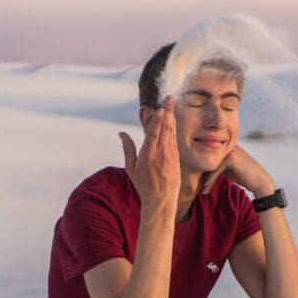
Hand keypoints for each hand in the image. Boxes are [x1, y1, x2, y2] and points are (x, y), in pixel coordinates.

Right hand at [119, 96, 179, 210]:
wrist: (161, 200)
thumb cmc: (143, 185)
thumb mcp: (131, 168)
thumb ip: (128, 148)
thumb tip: (121, 133)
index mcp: (147, 156)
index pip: (154, 134)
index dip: (158, 120)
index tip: (161, 109)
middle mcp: (160, 154)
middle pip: (165, 129)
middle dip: (168, 112)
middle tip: (169, 97)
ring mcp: (170, 155)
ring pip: (172, 132)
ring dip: (172, 116)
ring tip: (171, 103)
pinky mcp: (176, 158)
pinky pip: (175, 139)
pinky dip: (174, 127)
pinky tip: (173, 119)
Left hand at [200, 144, 274, 196]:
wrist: (259, 181)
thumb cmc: (243, 175)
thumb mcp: (226, 168)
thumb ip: (216, 164)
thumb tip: (200, 168)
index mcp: (226, 146)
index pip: (208, 155)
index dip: (201, 167)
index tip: (195, 180)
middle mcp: (227, 146)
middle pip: (207, 159)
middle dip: (200, 173)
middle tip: (195, 186)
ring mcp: (229, 151)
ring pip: (210, 165)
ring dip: (204, 179)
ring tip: (202, 190)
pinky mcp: (231, 158)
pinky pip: (215, 170)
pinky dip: (210, 180)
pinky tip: (206, 189)